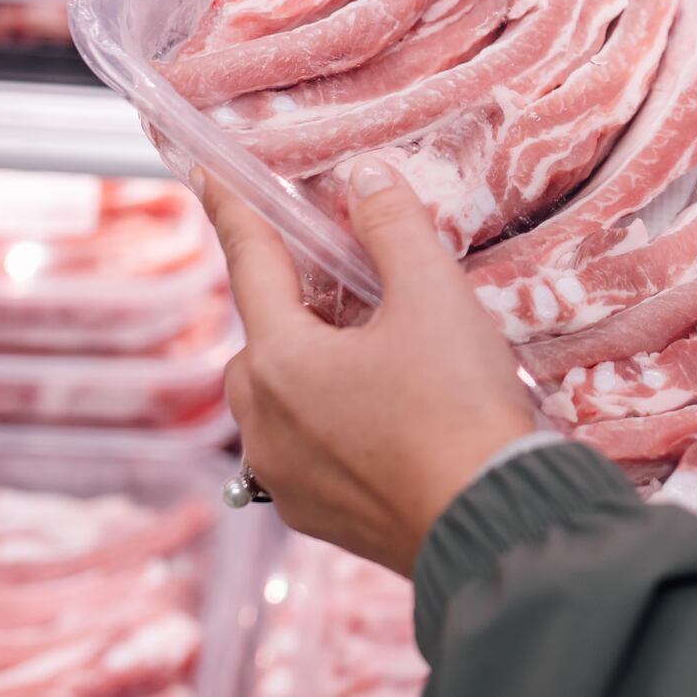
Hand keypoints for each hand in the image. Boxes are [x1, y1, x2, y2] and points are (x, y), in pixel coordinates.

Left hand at [197, 156, 535, 575]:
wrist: (489, 520)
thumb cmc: (459, 407)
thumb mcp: (434, 295)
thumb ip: (392, 227)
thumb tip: (364, 178)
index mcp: (279, 361)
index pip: (250, 264)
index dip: (232, 212)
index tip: (207, 176)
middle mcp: (263, 422)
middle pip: (264, 339)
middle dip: (299, 309)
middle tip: (358, 294)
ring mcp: (282, 477)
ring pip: (279, 399)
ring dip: (313, 370)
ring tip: (381, 362)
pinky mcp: (314, 515)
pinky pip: (302, 450)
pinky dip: (329, 422)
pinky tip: (386, 419)